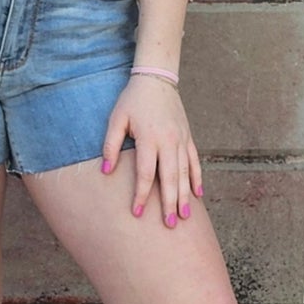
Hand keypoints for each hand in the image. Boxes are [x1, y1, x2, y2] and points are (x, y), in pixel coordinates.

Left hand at [101, 73, 202, 226]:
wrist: (156, 78)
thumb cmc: (132, 100)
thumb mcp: (116, 119)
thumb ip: (110, 145)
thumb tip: (106, 171)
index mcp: (149, 138)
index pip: (146, 174)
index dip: (142, 195)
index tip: (137, 213)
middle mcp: (168, 141)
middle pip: (170, 178)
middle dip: (170, 203)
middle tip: (170, 225)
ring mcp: (181, 140)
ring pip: (185, 173)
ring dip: (185, 196)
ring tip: (185, 216)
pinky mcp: (188, 137)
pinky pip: (195, 161)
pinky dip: (197, 178)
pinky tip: (198, 194)